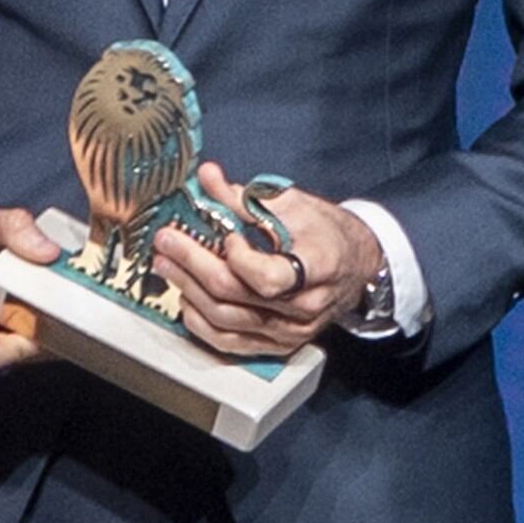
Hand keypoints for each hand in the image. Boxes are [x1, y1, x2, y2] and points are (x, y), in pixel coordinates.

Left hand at [149, 166, 382, 357]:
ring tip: (167, 265)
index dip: (237, 259)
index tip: (223, 235)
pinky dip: (201, 323)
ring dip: (188, 291)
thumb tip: (207, 177)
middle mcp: (305, 307)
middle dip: (192, 265)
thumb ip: (245, 197)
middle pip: (236, 296)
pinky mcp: (278, 345)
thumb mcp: (293, 204)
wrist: (356, 267)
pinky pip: (230, 343)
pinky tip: (186, 299)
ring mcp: (291, 331)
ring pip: (226, 321)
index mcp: (318, 267)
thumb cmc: (326, 233)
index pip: (269, 277)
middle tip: (167, 241)